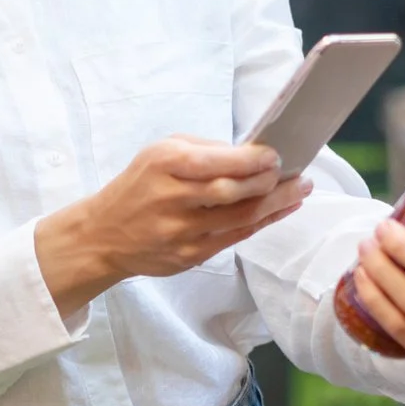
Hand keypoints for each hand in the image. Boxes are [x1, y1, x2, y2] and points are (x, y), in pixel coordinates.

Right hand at [36, 137, 312, 316]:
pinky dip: (262, 223)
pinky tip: (280, 211)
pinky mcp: (189, 255)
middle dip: (272, 183)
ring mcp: (181, 231)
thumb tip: (251, 153)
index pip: (216, 162)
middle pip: (232, 191)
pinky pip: (234, 238)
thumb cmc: (139, 185)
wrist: (104, 235)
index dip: (252, 161)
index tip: (276, 156)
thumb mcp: (160, 152)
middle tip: (298, 174)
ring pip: (239, 217)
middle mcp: (172, 198)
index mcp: (165, 164)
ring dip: (276, 204)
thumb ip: (204, 149)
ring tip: (301, 191)